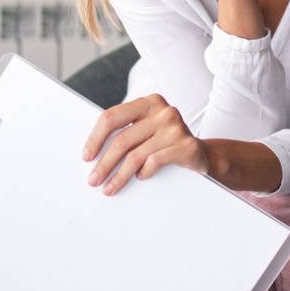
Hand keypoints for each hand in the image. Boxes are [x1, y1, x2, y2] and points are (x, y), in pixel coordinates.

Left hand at [81, 94, 209, 194]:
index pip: (112, 117)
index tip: (86, 156)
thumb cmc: (166, 144)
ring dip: (119, 176)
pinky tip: (140, 177)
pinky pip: (155, 162)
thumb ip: (126, 131)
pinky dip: (143, 173)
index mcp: (149, 102)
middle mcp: (164, 111)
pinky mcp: (187, 146)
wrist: (203, 155)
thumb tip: (93, 152)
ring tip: (109, 188)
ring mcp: (177, 128)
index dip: (95, 138)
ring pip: (136, 155)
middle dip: (104, 163)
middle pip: (122, 139)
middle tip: (93, 180)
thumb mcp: (146, 130)